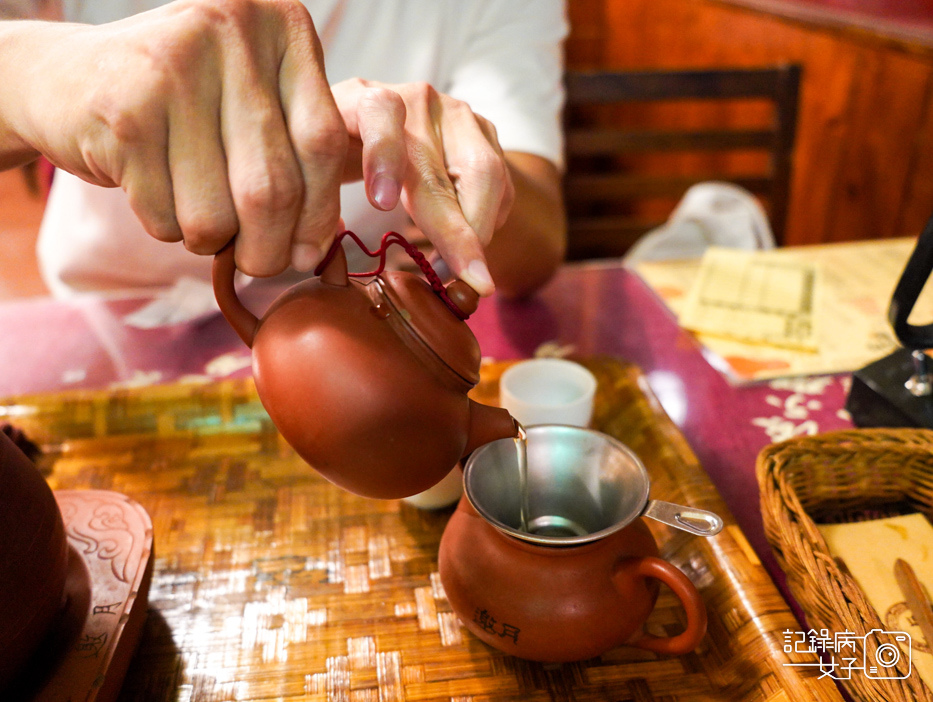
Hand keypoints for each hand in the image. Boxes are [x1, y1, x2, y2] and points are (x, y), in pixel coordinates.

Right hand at [3, 0, 347, 276]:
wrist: (63, 78)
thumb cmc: (182, 106)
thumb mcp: (253, 106)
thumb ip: (297, 160)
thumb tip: (314, 253)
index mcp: (281, 25)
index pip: (324, 142)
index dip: (321, 214)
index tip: (312, 254)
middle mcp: (231, 30)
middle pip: (273, 188)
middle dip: (267, 249)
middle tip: (258, 264)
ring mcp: (172, 67)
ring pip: (218, 215)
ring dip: (211, 241)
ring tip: (196, 214)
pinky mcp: (123, 112)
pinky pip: (167, 217)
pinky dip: (166, 228)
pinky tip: (153, 190)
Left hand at [331, 78, 514, 295]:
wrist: (372, 124)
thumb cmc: (339, 157)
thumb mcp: (319, 170)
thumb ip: (317, 201)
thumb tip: (316, 257)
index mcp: (364, 97)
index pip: (380, 112)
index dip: (383, 155)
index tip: (381, 205)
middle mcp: (418, 99)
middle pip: (445, 163)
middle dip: (458, 232)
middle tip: (467, 283)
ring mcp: (457, 113)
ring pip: (486, 174)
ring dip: (480, 232)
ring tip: (465, 276)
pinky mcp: (484, 131)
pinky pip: (500, 181)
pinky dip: (490, 220)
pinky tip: (469, 245)